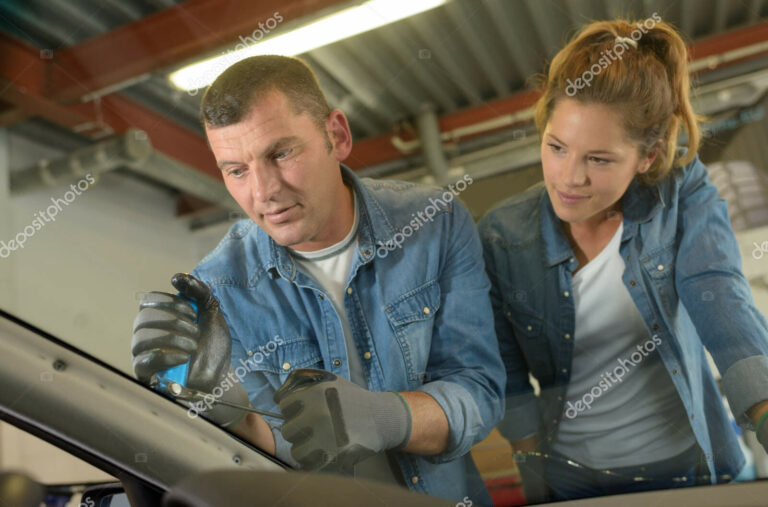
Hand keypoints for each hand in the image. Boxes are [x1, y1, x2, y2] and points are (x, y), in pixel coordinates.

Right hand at [132, 273, 246, 425]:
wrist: (221, 374)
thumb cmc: (213, 344)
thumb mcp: (212, 312)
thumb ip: (199, 291)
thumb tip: (176, 277)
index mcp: (159, 316)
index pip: (149, 300)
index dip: (170, 303)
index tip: (192, 312)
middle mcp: (147, 334)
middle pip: (143, 318)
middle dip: (174, 322)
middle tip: (195, 331)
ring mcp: (144, 355)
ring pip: (140, 339)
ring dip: (171, 339)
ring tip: (192, 346)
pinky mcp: (146, 375)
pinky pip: (143, 362)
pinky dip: (164, 356)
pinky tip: (184, 357)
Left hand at [273, 369, 411, 470]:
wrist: (380, 418)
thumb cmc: (350, 398)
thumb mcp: (327, 379)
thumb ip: (299, 383)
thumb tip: (275, 398)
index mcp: (315, 394)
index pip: (284, 406)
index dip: (294, 409)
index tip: (307, 410)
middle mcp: (318, 414)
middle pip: (288, 430)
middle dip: (299, 429)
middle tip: (316, 426)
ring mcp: (325, 437)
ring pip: (296, 450)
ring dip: (306, 447)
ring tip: (321, 440)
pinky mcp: (333, 456)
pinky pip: (309, 464)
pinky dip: (315, 461)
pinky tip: (326, 451)